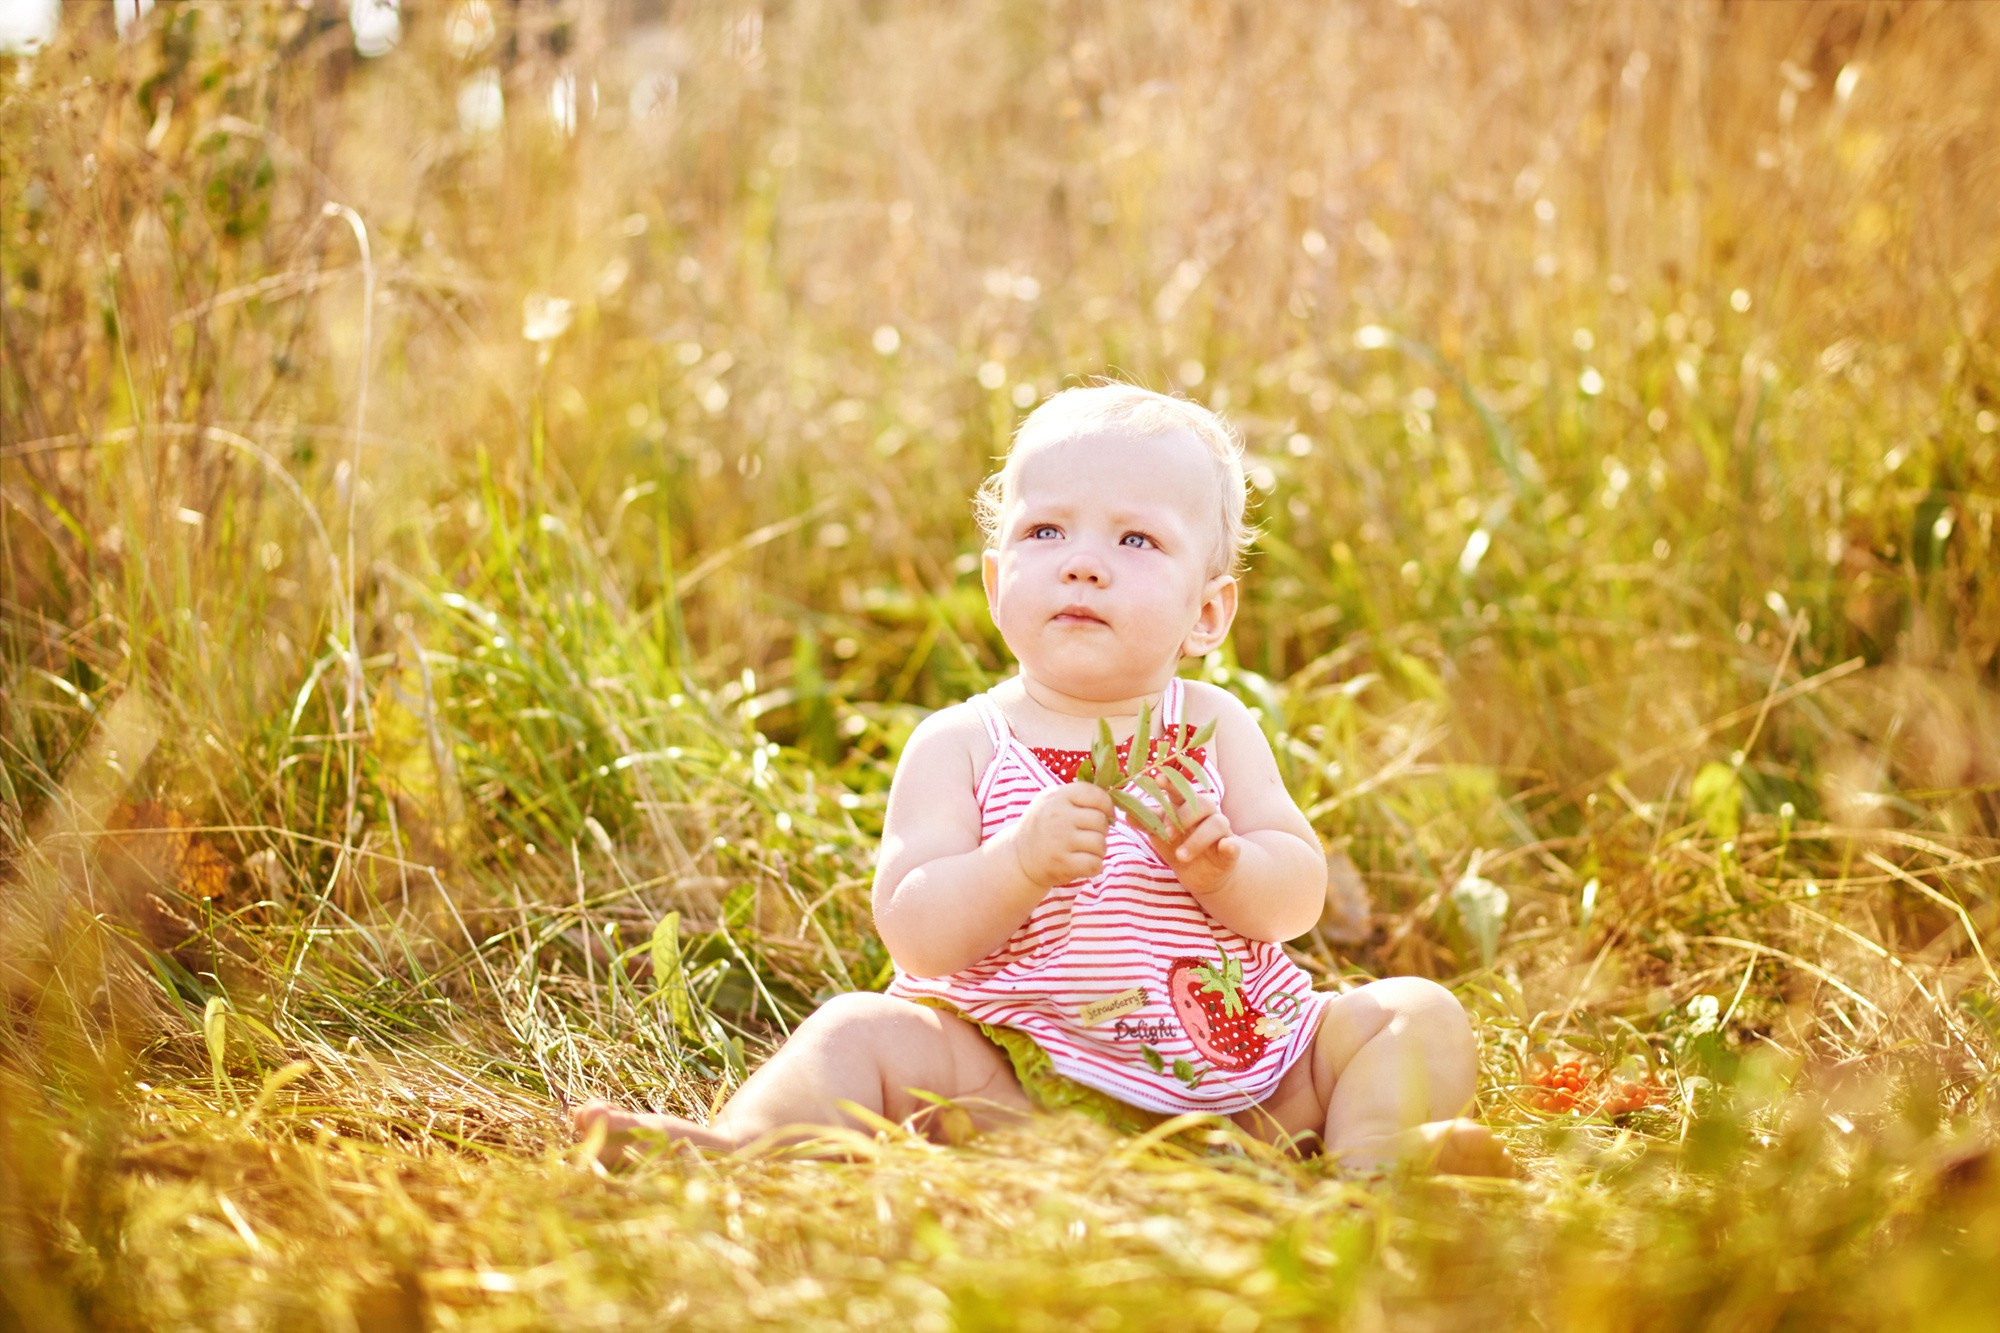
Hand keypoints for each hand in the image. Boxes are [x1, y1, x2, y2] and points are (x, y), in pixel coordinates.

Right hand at [1006, 783, 1112, 890]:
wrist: (1018, 857)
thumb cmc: (1043, 826)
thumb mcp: (1052, 801)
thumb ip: (1078, 796)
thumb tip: (1113, 799)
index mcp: (1058, 796)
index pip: (1096, 794)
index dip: (1107, 805)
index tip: (1105, 814)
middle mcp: (1058, 816)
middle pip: (1101, 821)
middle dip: (1101, 831)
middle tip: (1088, 836)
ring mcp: (1059, 840)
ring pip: (1101, 844)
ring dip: (1098, 850)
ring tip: (1084, 850)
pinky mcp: (1062, 863)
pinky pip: (1095, 864)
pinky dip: (1094, 866)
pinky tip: (1083, 863)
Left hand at [1146, 782, 1242, 897]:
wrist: (1201, 873)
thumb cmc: (1179, 845)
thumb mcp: (1160, 834)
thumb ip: (1146, 823)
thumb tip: (1125, 814)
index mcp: (1187, 806)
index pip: (1180, 790)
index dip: (1171, 783)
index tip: (1158, 779)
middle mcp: (1206, 814)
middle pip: (1201, 804)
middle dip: (1182, 818)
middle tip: (1167, 834)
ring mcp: (1221, 832)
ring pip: (1216, 824)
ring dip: (1198, 839)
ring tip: (1181, 856)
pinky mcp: (1230, 851)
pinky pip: (1234, 845)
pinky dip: (1231, 845)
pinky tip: (1227, 846)